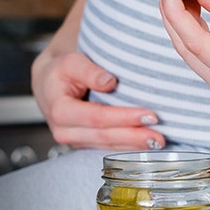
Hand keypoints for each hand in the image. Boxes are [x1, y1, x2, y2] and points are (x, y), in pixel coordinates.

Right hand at [31, 48, 163, 149]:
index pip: (96, 117)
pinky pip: (106, 146)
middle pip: (104, 136)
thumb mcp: (70, 62)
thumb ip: (88, 70)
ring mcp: (73, 140)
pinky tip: (144, 144)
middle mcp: (64, 130)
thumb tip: (109, 82)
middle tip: (160, 136)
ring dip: (133, 145)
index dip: (123, 117)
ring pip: (106, 145)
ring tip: (157, 142)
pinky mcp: (83, 143)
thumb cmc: (60, 71)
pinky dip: (126, 146)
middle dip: (133, 136)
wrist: (49, 83)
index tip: (148, 115)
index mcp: (59, 110)